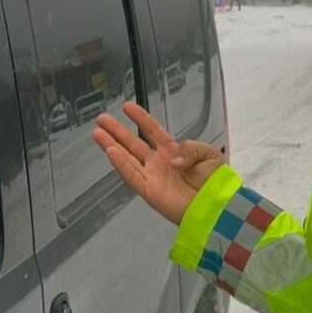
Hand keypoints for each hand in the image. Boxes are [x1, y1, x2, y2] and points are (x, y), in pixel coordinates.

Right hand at [93, 101, 223, 224]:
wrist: (214, 206)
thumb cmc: (213, 181)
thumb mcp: (208, 154)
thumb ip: (190, 148)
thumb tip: (172, 158)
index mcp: (173, 151)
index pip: (153, 130)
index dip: (140, 118)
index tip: (127, 106)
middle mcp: (158, 162)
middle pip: (133, 142)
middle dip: (117, 130)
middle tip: (101, 118)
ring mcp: (151, 176)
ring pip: (127, 157)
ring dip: (111, 145)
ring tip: (97, 132)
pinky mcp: (148, 191)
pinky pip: (131, 175)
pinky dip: (120, 164)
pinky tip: (110, 151)